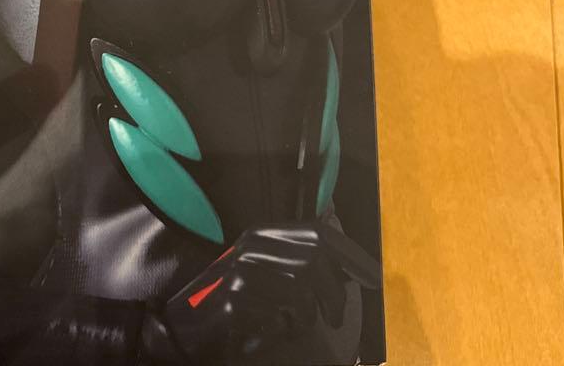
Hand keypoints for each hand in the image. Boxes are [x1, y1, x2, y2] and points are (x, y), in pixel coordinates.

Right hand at [142, 222, 380, 363]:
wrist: (190, 330)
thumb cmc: (240, 303)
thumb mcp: (271, 274)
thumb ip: (300, 256)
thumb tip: (340, 238)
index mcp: (262, 236)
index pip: (317, 233)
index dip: (350, 254)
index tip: (372, 278)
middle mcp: (251, 247)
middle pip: (313, 257)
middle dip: (334, 290)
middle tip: (338, 317)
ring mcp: (240, 273)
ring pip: (300, 287)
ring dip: (309, 313)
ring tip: (302, 324)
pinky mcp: (234, 303)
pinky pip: (279, 315)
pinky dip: (285, 327)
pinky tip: (275, 329)